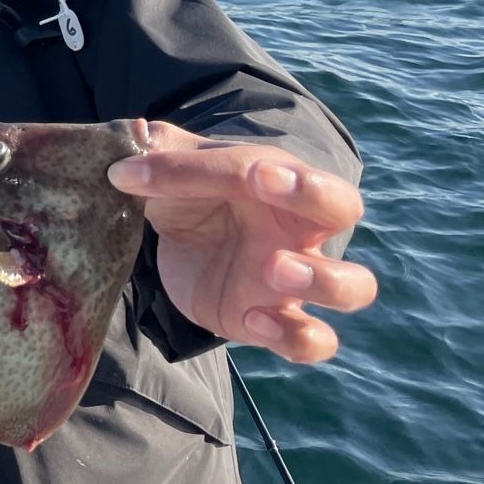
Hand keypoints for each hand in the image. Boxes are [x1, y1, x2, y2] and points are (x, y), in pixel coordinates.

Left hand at [109, 122, 377, 361]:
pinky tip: (254, 321)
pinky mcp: (273, 323)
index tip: (253, 175)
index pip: (296, 172)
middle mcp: (298, 228)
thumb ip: (156, 152)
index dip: (280, 175)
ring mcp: (292, 279)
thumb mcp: (171, 164)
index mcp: (280, 180)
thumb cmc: (190, 189)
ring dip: (325, 279)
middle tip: (272, 195)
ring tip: (274, 268)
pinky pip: (311, 340)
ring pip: (352, 286)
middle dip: (322, 200)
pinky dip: (296, 338)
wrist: (184, 242)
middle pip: (346, 210)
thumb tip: (131, 143)